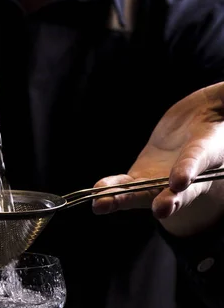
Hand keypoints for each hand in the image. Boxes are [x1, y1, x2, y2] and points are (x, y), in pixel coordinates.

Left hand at [92, 82, 223, 236]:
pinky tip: (96, 198)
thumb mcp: (223, 102)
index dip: (188, 169)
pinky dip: (110, 191)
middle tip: (161, 210)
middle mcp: (186, 174)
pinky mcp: (143, 175)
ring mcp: (162, 179)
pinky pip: (125, 185)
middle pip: (177, 192)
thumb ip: (223, 97)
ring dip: (123, 200)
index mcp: (209, 151)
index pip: (198, 160)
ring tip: (102, 206)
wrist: (202, 122)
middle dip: (168, 201)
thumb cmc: (218, 111)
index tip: (179, 181)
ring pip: (144, 193)